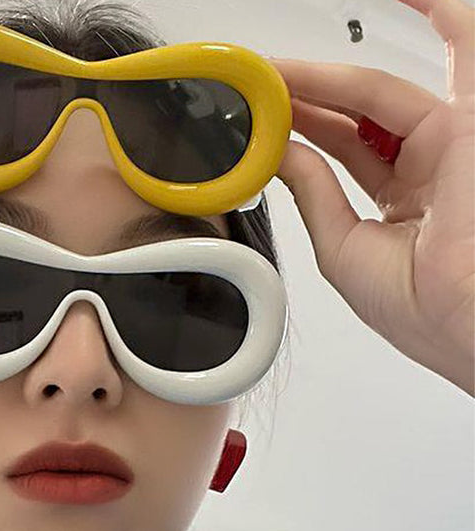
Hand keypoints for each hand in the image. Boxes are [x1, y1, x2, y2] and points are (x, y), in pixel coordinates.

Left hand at [269, 0, 473, 396]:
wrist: (464, 323)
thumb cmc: (423, 308)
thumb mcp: (343, 247)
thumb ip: (315, 194)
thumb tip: (281, 156)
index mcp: (401, 199)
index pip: (341, 147)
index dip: (299, 126)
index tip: (259, 114)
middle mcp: (427, 166)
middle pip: (353, 114)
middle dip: (301, 97)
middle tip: (255, 85)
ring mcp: (451, 141)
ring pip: (380, 88)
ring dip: (327, 73)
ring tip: (277, 67)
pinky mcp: (470, 124)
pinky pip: (462, 49)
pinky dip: (439, 16)